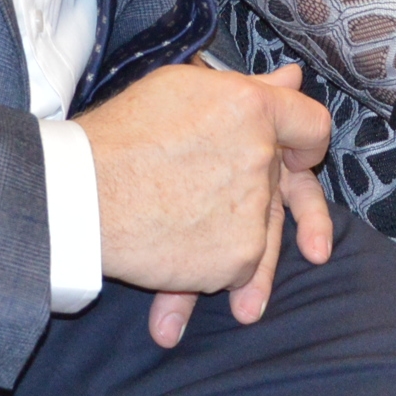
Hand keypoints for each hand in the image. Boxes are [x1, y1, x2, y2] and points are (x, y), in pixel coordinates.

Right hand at [78, 60, 333, 344]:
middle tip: (315, 250)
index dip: (306, 141)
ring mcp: (251, 210)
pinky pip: (236, 271)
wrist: (81, 193)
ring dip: (254, 272)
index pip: (311, 124)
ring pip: (263, 238)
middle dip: (303, 220)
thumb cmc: (120, 134)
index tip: (294, 156)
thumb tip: (293, 79)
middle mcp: (261, 156)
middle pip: (292, 191)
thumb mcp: (181, 92)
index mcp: (250, 107)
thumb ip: (245, 91)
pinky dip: (208, 286)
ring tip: (244, 308)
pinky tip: (171, 316)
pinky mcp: (236, 257)